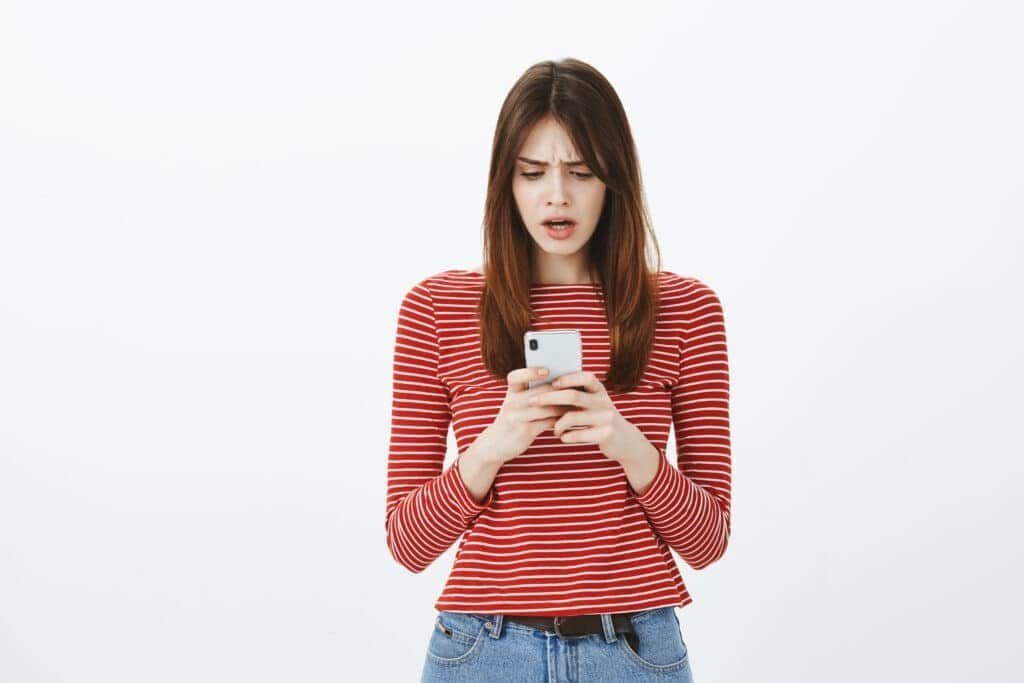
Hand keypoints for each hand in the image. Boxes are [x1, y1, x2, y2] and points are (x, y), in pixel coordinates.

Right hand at [469, 366, 572, 465]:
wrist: (497, 444)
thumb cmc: (514, 419)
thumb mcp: (517, 404)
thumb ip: (533, 392)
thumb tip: (562, 381)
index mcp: (511, 392)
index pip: (516, 377)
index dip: (530, 372)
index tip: (546, 371)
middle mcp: (511, 403)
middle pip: (538, 392)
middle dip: (559, 390)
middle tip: (577, 388)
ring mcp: (516, 417)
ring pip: (545, 408)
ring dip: (563, 406)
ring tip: (576, 403)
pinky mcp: (524, 431)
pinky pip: (547, 422)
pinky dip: (559, 420)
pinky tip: (568, 419)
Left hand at [528, 370, 652, 463]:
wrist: (623, 440)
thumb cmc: (598, 417)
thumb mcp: (592, 402)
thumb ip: (575, 393)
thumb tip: (544, 385)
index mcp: (599, 389)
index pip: (584, 377)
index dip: (567, 378)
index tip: (550, 382)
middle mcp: (604, 400)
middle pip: (573, 395)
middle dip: (549, 398)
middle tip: (533, 402)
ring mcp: (607, 417)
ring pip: (573, 417)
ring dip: (557, 423)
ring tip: (553, 430)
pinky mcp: (606, 434)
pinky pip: (579, 435)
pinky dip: (567, 436)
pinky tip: (562, 438)